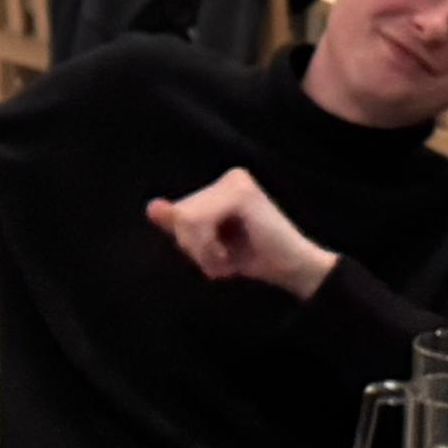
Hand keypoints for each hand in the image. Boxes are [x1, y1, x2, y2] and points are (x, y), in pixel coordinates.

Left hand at [147, 167, 333, 299]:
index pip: (179, 212)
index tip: (219, 254)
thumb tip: (151, 206)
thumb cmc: (256, 258)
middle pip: (180, 215)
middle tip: (224, 260)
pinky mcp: (241, 194)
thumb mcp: (210, 244)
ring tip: (228, 261)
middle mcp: (230, 177)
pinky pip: (198, 222)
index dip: (191, 243)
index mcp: (222, 186)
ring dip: (202, 252)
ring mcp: (236, 182)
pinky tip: (231, 259)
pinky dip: (208, 250)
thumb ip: (181, 225)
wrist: (296, 270)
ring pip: (185, 219)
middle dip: (196, 248)